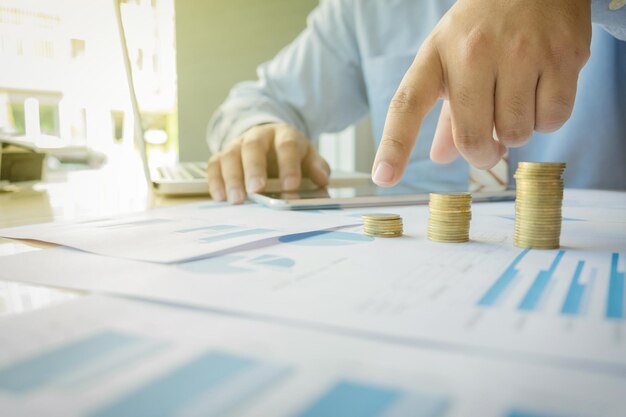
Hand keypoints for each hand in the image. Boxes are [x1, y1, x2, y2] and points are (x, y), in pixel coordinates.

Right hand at [207, 123, 329, 202]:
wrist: (268, 140)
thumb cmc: (289, 154)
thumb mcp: (308, 157)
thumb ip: (317, 167)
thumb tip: (322, 180)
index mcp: (284, 134)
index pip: (287, 146)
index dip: (289, 166)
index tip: (290, 187)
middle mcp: (258, 136)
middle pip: (253, 147)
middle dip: (254, 168)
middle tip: (257, 190)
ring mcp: (238, 144)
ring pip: (230, 155)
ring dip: (232, 178)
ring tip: (236, 200)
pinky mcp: (223, 156)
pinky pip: (214, 165)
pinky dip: (215, 181)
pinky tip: (220, 197)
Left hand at [372, 0, 591, 185]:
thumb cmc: (485, 28)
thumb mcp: (451, 58)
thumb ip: (446, 113)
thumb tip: (441, 158)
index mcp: (436, 54)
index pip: (407, 104)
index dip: (394, 146)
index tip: (383, 178)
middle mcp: (473, 52)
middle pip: (471, 137)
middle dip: (481, 153)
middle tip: (488, 146)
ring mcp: (519, 52)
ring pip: (516, 133)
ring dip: (516, 132)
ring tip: (516, 101)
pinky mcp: (561, 55)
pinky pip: (552, 120)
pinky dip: (547, 119)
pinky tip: (541, 92)